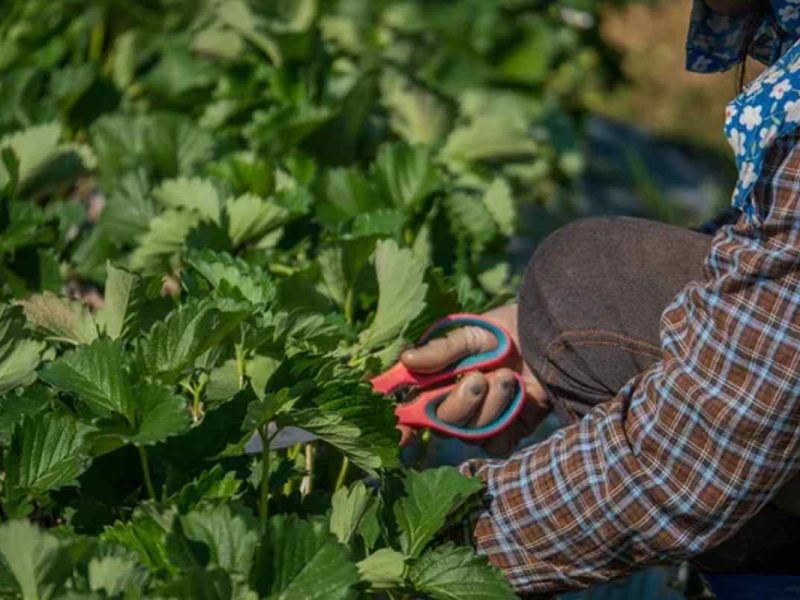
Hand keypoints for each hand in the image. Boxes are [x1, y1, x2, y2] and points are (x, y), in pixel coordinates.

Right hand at [399, 304, 549, 454]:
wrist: (548, 339)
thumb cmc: (503, 332)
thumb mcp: (469, 334)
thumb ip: (440, 350)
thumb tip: (407, 361)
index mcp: (435, 382)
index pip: (409, 410)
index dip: (400, 425)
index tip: (398, 434)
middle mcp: (453, 405)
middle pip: (441, 425)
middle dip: (460, 402)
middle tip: (479, 377)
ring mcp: (480, 421)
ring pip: (470, 434)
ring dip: (491, 404)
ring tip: (508, 377)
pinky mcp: (508, 432)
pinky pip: (497, 444)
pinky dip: (507, 421)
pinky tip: (520, 397)